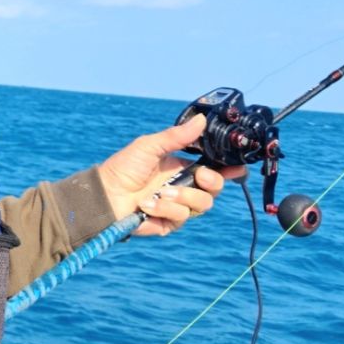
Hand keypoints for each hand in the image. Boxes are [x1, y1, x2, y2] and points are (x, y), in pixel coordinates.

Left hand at [97, 115, 245, 237]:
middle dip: (211, 182)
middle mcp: (184, 187)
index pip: (213, 169)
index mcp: (183, 167)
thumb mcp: (150, 146)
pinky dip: (165, 209)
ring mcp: (178, 206)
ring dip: (183, 196)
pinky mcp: (169, 223)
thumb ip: (176, 136)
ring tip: (161, 193)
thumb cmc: (124, 167)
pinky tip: (148, 205)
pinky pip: (181, 217)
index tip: (238, 168)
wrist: (105, 194)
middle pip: (215, 189)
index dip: (229, 170)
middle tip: (199, 176)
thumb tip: (201, 120)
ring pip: (202, 204)